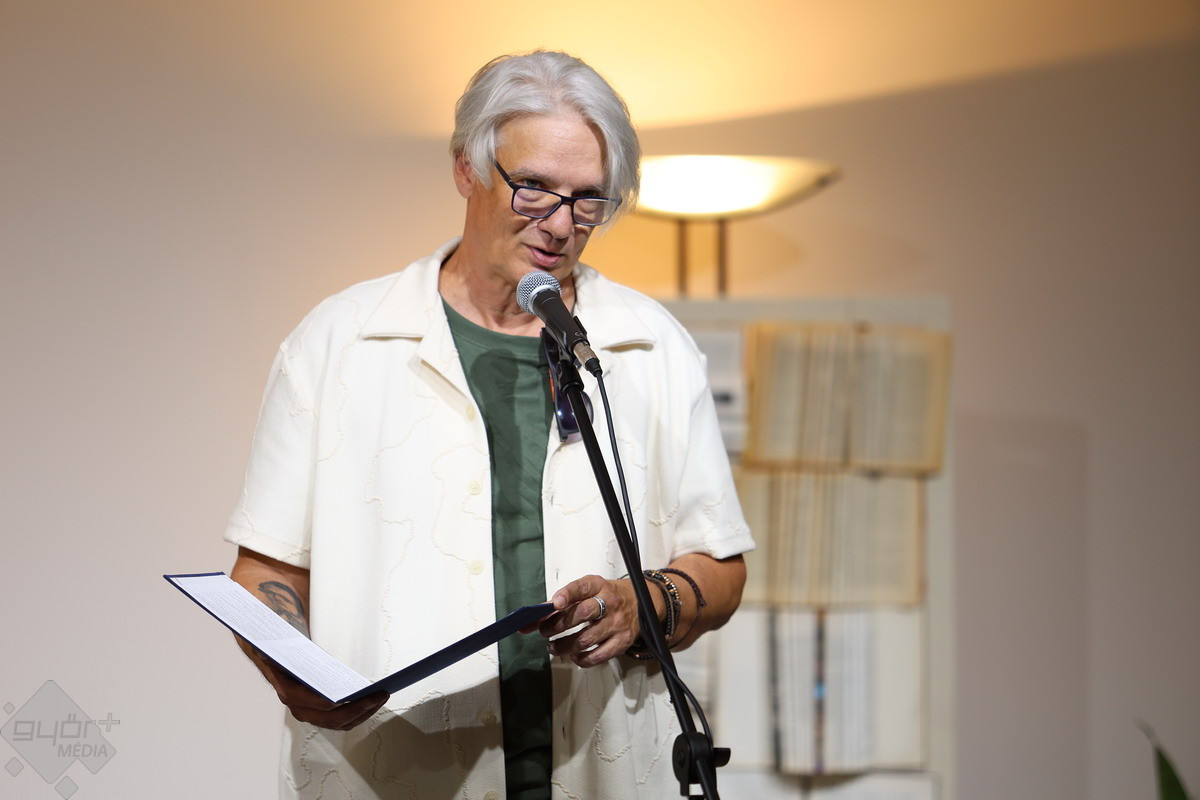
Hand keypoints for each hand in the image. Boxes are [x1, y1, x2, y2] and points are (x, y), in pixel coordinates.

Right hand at [239, 637, 388, 730]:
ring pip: (337, 722)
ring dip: (362, 712)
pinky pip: (340, 718)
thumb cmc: (279, 636)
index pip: (309, 701)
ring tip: (382, 696)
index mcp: (285, 685)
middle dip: (357, 709)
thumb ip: (285, 631)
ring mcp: (307, 709)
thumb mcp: (280, 631)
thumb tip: (291, 625)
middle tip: (380, 695)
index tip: (351, 697)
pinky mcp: (319, 708)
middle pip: (329, 718)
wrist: (270, 643)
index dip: (330, 703)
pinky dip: (358, 712)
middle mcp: (295, 703)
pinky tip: (374, 698)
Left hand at [537, 574, 650, 667]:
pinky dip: (581, 659)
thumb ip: (562, 602)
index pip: (582, 587)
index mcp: (599, 586)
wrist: (642, 603)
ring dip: (564, 646)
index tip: (554, 603)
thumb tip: (533, 618)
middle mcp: (610, 603)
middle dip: (558, 625)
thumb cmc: (608, 597)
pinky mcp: (622, 641)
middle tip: (545, 631)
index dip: (567, 594)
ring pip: (586, 639)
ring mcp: (617, 623)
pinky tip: (574, 655)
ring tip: (553, 647)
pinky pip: (598, 655)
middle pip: (582, 614)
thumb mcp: (588, 590)